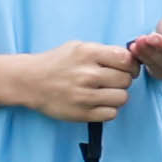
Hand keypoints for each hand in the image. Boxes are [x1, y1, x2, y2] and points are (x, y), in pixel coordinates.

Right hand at [2, 39, 141, 124]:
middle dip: (124, 80)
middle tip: (114, 81)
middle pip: (126, 80)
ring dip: (118, 96)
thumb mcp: (79, 47)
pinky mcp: (82, 113)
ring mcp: (85, 96)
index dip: (131, 65)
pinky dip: (109, 109)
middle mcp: (87, 74)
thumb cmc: (57, 63)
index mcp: (88, 54)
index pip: (126, 59)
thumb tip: (130, 58)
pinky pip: (111, 114)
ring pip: (122, 98)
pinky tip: (99, 103)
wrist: (30, 81)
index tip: (127, 68)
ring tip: (106, 92)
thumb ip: (104, 52)